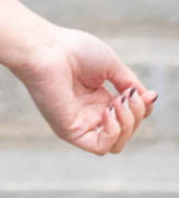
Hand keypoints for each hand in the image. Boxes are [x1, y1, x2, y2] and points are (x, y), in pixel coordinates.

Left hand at [16, 26, 157, 154]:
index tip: (145, 94)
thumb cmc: (73, 51)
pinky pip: (100, 147)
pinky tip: (108, 112)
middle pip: (126, 131)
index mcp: (99, 99)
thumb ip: (130, 85)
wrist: (46, 50)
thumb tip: (150, 98)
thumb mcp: (112, 66)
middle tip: (127, 96)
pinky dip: (113, 133)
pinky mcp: (70, 131)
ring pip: (117, 144)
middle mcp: (90, 114)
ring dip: (128, 125)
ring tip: (118, 102)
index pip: (130, 117)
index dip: (143, 109)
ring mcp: (80, 124)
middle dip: (137, 115)